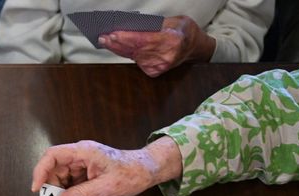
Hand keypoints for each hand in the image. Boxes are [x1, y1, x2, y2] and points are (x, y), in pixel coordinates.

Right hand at [30, 137, 182, 195]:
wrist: (147, 170)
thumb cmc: (130, 173)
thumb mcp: (105, 187)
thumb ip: (81, 195)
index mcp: (84, 151)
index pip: (53, 155)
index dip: (40, 171)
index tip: (37, 188)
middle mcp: (80, 155)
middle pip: (54, 167)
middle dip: (51, 186)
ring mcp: (83, 163)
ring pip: (61, 176)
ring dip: (60, 191)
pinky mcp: (86, 171)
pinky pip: (70, 181)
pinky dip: (69, 192)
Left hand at [99, 15, 214, 76]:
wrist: (194, 47)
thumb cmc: (183, 31)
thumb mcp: (173, 21)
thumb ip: (154, 25)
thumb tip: (132, 26)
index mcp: (171, 41)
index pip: (143, 40)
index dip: (126, 38)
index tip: (113, 34)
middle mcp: (165, 56)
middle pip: (134, 50)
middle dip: (117, 43)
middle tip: (103, 37)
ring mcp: (159, 66)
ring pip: (132, 56)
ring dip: (118, 49)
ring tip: (106, 41)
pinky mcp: (154, 72)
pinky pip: (136, 61)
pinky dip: (127, 54)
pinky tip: (117, 48)